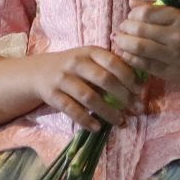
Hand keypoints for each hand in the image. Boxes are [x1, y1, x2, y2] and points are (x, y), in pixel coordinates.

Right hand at [26, 45, 140, 128]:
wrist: (39, 72)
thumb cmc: (74, 68)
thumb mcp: (90, 60)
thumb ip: (110, 69)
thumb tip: (138, 87)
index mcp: (89, 52)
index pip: (112, 62)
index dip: (128, 76)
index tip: (140, 90)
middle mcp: (75, 63)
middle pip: (103, 79)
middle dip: (123, 96)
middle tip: (136, 109)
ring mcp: (62, 79)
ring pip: (89, 97)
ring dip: (108, 111)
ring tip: (121, 121)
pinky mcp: (52, 95)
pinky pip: (71, 109)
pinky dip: (86, 120)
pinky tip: (98, 127)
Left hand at [113, 0, 179, 85]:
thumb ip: (157, 9)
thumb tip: (131, 2)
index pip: (146, 13)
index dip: (133, 13)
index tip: (132, 15)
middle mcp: (175, 37)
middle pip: (138, 30)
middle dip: (125, 27)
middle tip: (123, 27)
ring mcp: (171, 57)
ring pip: (137, 48)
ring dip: (123, 42)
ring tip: (119, 39)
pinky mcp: (167, 73)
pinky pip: (141, 64)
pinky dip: (128, 57)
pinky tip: (125, 53)